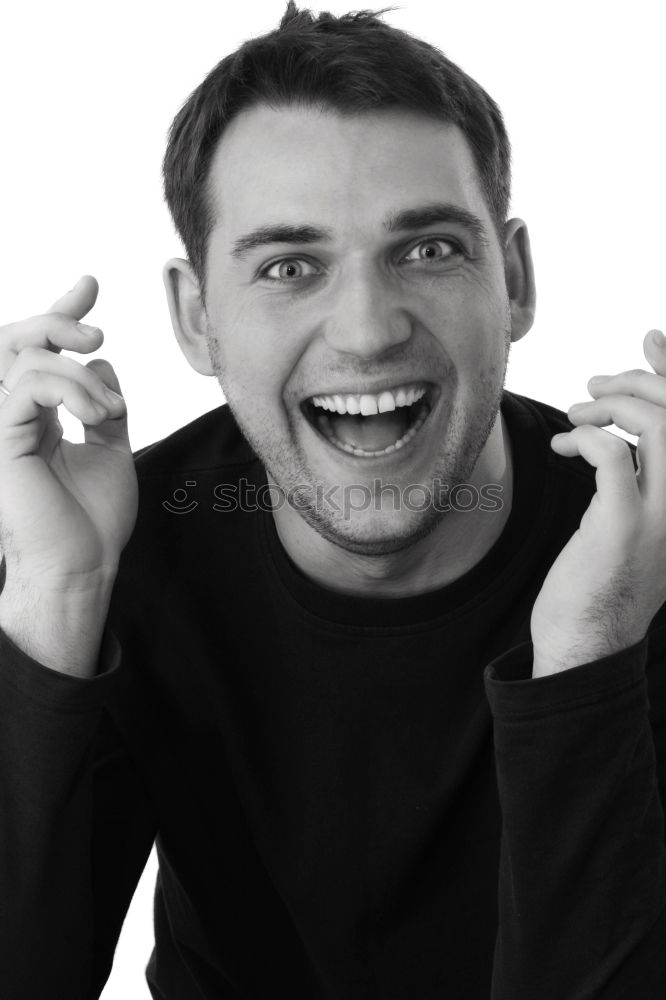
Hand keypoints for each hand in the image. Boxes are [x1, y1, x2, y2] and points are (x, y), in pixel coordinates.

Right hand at [0, 276, 137, 593]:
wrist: (84, 563)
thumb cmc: (94, 517)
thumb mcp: (111, 447)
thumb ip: (105, 404)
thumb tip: (102, 364)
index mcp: (38, 416)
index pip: (38, 352)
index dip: (59, 314)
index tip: (88, 285)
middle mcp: (16, 416)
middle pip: (17, 342)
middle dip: (58, 321)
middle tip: (96, 333)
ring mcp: (5, 427)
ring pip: (28, 360)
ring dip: (80, 376)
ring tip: (109, 414)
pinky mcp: (2, 439)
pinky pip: (27, 387)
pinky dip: (69, 389)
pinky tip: (97, 417)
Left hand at [530, 329, 665, 677]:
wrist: (588, 640)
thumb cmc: (605, 574)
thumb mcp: (633, 514)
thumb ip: (642, 468)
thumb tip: (622, 416)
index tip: (650, 337)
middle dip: (637, 382)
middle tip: (594, 385)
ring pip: (661, 425)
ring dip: (612, 405)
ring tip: (578, 415)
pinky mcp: (625, 526)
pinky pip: (614, 456)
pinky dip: (586, 439)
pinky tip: (563, 448)